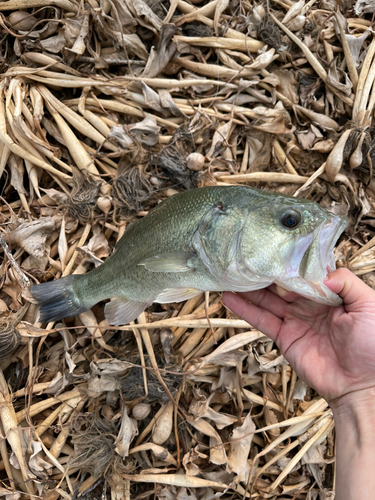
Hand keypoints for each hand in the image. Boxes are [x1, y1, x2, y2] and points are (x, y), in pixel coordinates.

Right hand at [223, 268, 374, 403]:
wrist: (363, 386)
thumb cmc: (373, 346)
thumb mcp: (369, 306)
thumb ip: (347, 283)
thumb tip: (319, 273)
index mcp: (329, 293)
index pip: (303, 273)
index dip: (287, 262)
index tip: (270, 249)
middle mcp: (309, 304)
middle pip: (281, 284)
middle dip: (263, 272)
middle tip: (242, 258)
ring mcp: (295, 320)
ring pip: (267, 299)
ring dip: (248, 288)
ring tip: (227, 273)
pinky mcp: (284, 337)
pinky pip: (262, 320)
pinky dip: (244, 309)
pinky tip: (229, 297)